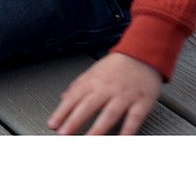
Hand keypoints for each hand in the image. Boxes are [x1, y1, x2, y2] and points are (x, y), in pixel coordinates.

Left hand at [47, 53, 162, 135]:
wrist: (142, 53)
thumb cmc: (117, 66)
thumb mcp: (93, 71)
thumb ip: (78, 86)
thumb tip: (63, 99)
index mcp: (93, 81)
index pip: (73, 98)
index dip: (62, 112)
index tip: (53, 124)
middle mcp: (107, 88)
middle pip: (88, 106)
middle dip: (74, 121)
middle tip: (64, 134)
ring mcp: (124, 96)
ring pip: (109, 113)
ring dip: (98, 128)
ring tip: (89, 141)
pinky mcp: (141, 102)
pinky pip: (134, 118)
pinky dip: (128, 130)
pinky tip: (122, 140)